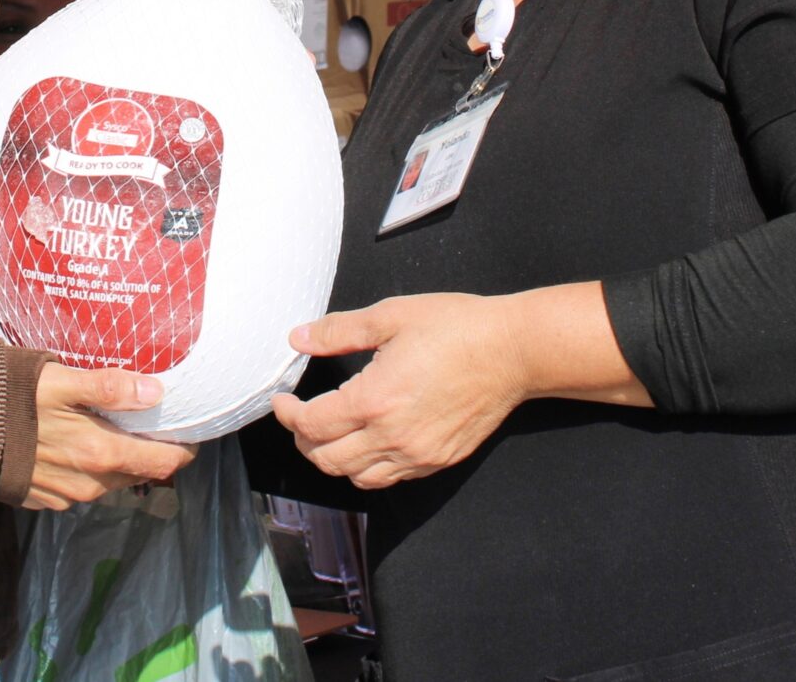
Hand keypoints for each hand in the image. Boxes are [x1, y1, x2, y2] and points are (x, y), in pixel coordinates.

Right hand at [25, 365, 195, 511]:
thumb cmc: (11, 402)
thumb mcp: (60, 382)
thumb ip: (109, 387)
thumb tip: (155, 390)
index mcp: (101, 454)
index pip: (163, 462)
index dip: (182, 449)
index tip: (187, 430)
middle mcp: (89, 484)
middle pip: (138, 472)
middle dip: (148, 451)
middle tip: (147, 422)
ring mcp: (67, 497)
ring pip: (109, 480)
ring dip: (116, 459)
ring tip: (109, 429)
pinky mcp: (46, 500)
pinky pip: (81, 486)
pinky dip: (87, 469)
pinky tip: (73, 444)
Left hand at [271, 293, 527, 490]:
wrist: (513, 351)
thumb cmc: (456, 327)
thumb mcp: (391, 316)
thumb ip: (339, 331)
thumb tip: (298, 338)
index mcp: (374, 400)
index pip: (311, 425)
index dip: (288, 415)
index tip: (283, 401)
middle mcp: (392, 437)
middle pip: (326, 460)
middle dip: (304, 440)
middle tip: (301, 416)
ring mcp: (417, 455)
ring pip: (356, 478)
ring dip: (334, 458)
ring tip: (331, 432)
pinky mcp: (437, 461)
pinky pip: (389, 479)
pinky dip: (368, 467)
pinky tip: (369, 440)